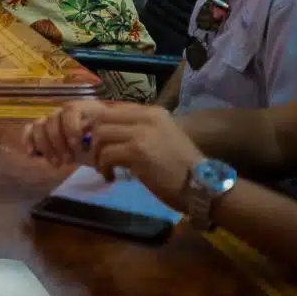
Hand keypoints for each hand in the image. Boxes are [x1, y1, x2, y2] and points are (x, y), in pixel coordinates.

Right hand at [21, 100, 108, 168]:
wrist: (102, 140)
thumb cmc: (104, 140)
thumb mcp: (107, 143)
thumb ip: (103, 148)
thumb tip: (99, 161)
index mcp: (82, 108)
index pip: (70, 110)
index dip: (71, 128)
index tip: (77, 147)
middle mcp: (64, 111)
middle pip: (52, 119)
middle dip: (58, 143)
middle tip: (68, 161)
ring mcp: (51, 119)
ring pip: (39, 125)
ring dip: (46, 146)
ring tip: (56, 164)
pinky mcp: (41, 129)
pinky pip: (29, 129)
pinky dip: (28, 140)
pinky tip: (32, 154)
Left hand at [88, 104, 204, 210]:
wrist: (203, 187)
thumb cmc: (182, 166)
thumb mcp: (161, 136)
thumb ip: (138, 129)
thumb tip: (109, 131)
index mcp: (152, 112)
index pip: (113, 109)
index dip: (99, 125)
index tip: (99, 143)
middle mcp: (147, 117)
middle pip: (102, 118)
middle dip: (93, 138)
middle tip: (97, 156)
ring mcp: (142, 133)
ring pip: (101, 135)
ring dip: (97, 155)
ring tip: (104, 168)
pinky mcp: (138, 152)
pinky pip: (107, 155)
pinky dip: (103, 167)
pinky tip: (110, 177)